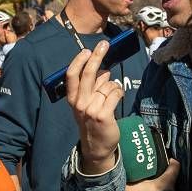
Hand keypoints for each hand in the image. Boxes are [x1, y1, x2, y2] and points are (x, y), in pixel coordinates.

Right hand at [66, 42, 122, 173]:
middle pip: (89, 74)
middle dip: (97, 56)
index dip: (79, 61)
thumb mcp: (84, 104)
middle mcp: (80, 103)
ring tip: (110, 96)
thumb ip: (91, 87)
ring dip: (112, 86)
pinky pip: (115, 93)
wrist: (96, 146)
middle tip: (104, 44)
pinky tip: (117, 98)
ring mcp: (92, 109)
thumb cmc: (91, 121)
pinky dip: (119, 92)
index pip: (72, 75)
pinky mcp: (104, 115)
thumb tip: (102, 68)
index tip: (86, 50)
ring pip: (107, 84)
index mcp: (72, 99)